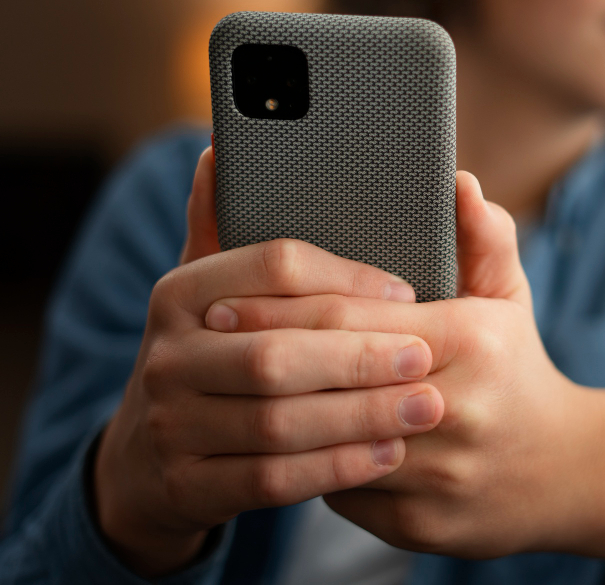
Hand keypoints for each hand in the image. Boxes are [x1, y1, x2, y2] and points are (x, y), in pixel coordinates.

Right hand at [93, 148, 444, 576]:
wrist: (145, 463)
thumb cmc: (209, 357)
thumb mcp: (209, 293)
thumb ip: (225, 227)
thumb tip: (219, 152)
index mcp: (181, 291)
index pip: (273, 267)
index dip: (346, 278)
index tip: (408, 292)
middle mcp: (167, 355)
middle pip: (277, 353)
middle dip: (360, 357)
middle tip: (426, 359)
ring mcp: (171, 425)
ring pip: (280, 420)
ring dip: (360, 415)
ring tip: (424, 407)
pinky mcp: (187, 485)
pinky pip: (272, 480)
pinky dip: (336, 467)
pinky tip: (387, 454)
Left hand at [211, 172, 604, 559]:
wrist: (562, 472)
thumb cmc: (517, 370)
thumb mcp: (509, 298)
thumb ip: (483, 236)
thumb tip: (455, 182)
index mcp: (470, 341)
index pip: (354, 319)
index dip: (283, 310)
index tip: (227, 302)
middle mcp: (455, 408)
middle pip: (331, 380)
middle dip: (263, 358)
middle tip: (210, 339)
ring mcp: (439, 474)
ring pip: (329, 445)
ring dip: (277, 418)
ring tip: (231, 390)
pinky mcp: (422, 525)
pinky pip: (342, 492)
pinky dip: (309, 465)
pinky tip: (283, 444)